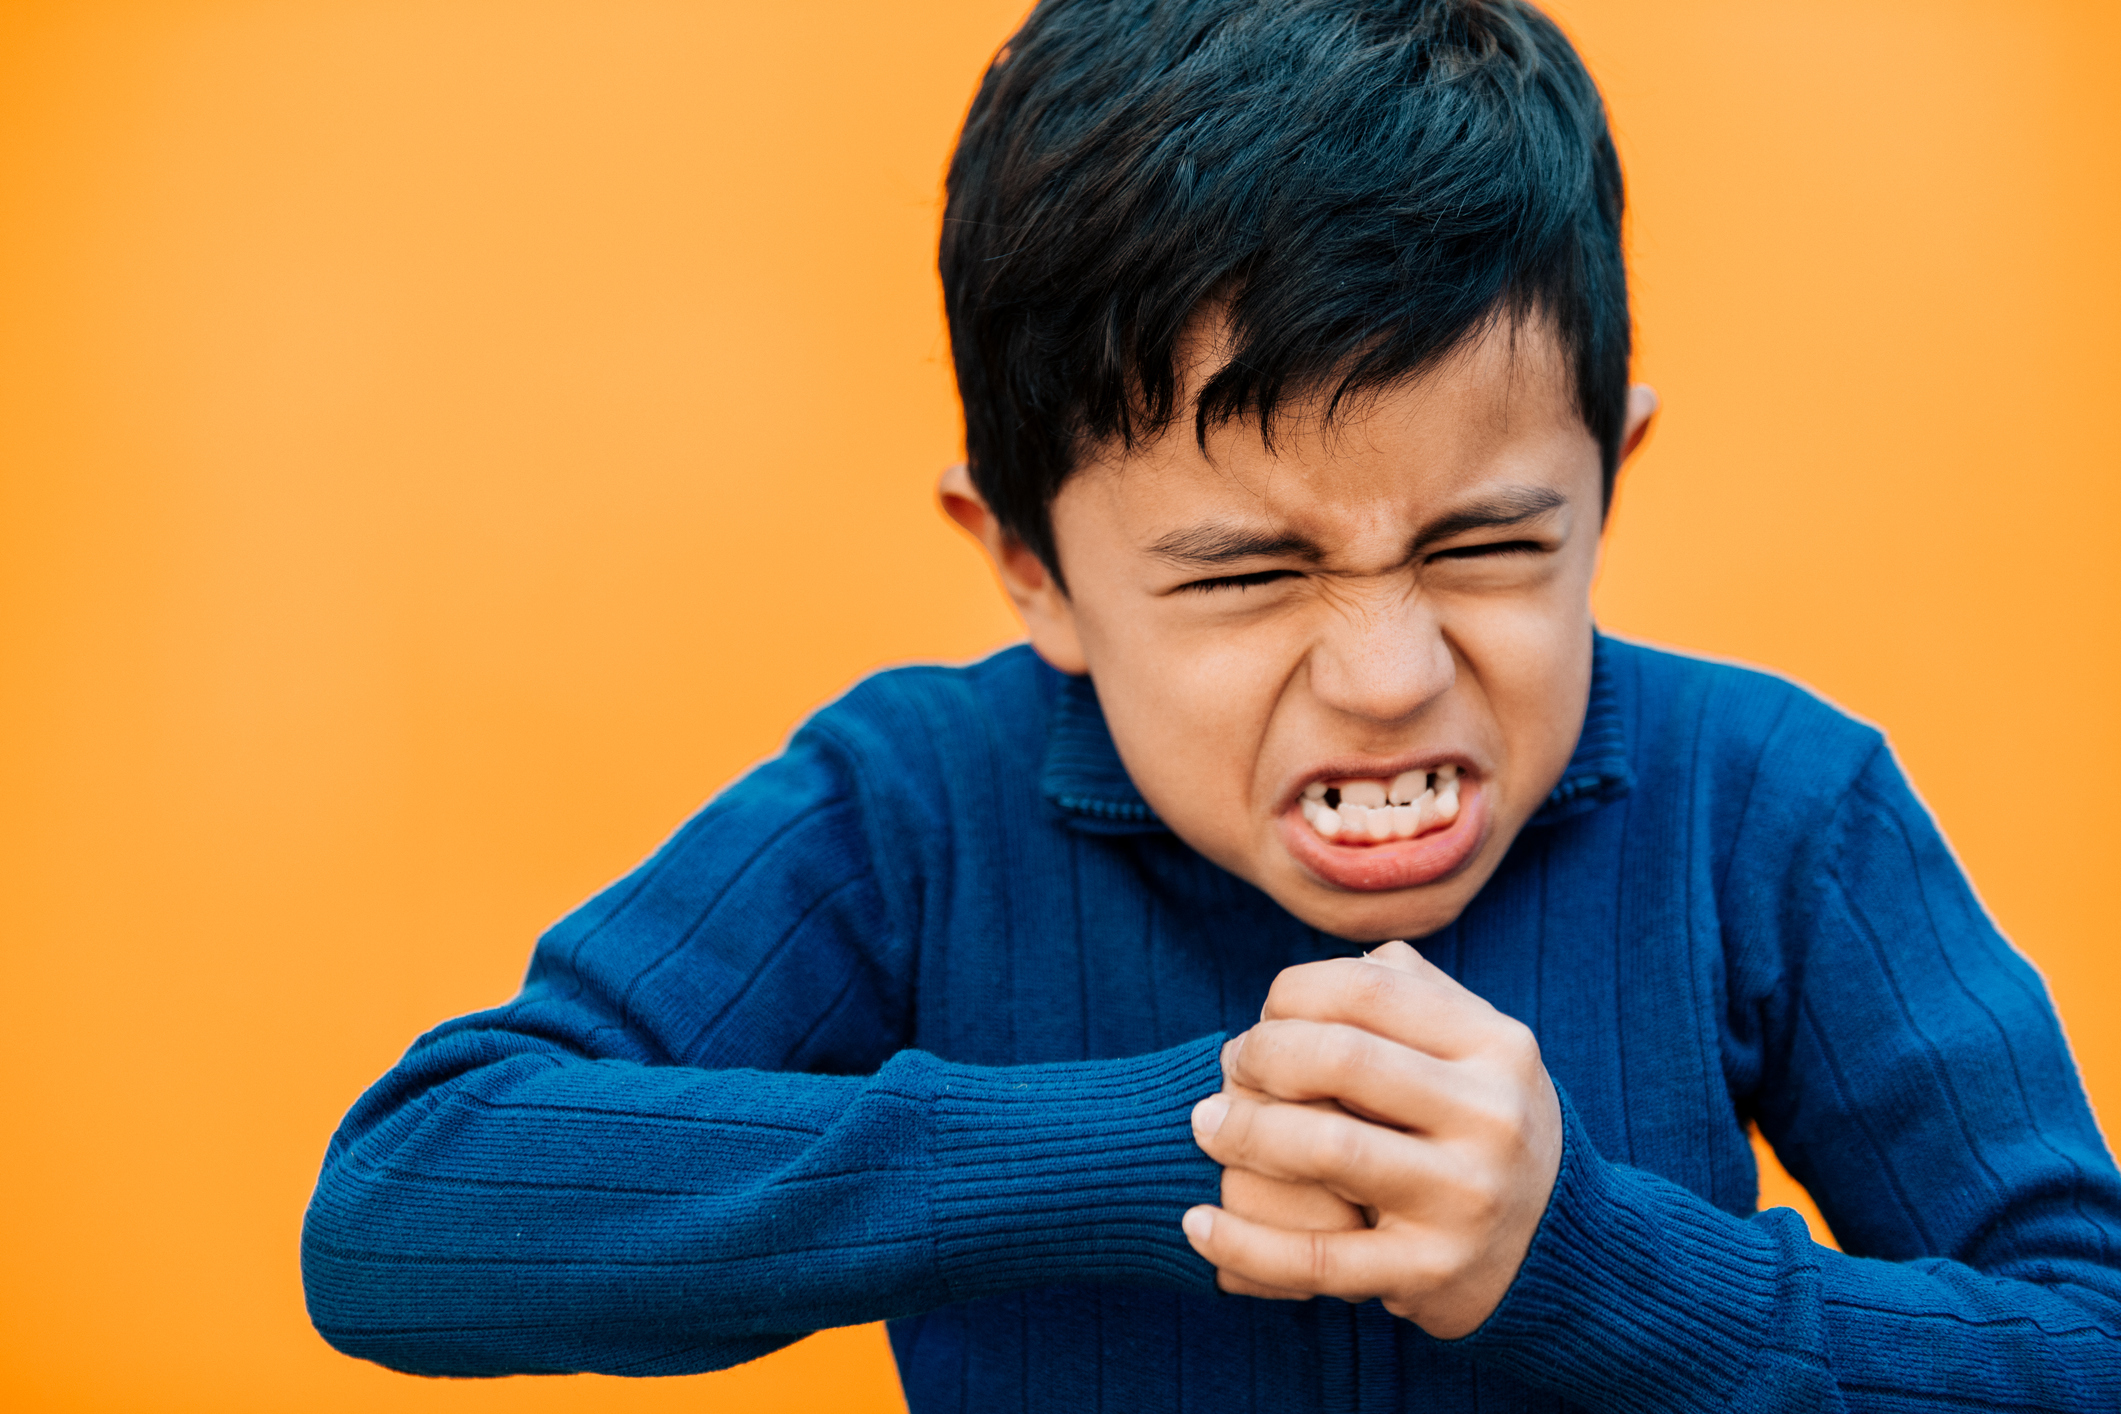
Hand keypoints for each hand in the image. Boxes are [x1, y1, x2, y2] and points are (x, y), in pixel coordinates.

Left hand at [1183, 942, 1561, 1338]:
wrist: (1560, 1254)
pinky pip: (1313, 1257)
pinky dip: (1241, 1241)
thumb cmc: (1485, 1127)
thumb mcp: (1480, 1051)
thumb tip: (1349, 960)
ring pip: (1325, 1147)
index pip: (1368, 990)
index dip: (1294, 994)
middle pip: (1340, 1059)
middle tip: (1229, 1069)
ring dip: (1243, 1131)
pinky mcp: (1429, 1274)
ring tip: (1206, 1126)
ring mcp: (1464, 1199)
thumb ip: (1418, 994)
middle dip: (1260, 1056)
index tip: (1265, 1016)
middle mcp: (1491, 1118)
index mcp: (1496, 1047)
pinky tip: (1196, 1224)